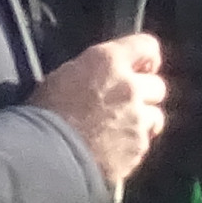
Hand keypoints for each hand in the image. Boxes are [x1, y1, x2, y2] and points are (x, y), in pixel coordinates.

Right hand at [33, 35, 167, 189]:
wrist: (47, 156)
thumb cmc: (44, 117)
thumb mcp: (61, 78)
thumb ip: (92, 72)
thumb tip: (102, 77)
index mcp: (106, 62)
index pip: (147, 46)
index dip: (147, 57)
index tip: (144, 66)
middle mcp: (128, 86)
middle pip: (157, 85)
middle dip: (145, 95)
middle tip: (125, 105)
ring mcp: (137, 118)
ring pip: (155, 117)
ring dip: (142, 122)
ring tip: (119, 132)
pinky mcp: (139, 146)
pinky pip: (144, 143)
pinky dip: (133, 146)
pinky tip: (113, 150)